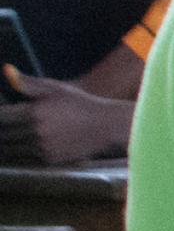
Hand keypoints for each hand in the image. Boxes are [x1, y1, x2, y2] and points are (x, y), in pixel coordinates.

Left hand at [2, 68, 133, 164]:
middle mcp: (36, 131)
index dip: (0, 118)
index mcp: (33, 112)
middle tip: (7, 129)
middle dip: (4, 133)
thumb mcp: (55, 88)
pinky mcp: (50, 159)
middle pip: (5, 136)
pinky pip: (27, 158)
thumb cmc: (79, 102)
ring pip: (12, 150)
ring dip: (10, 145)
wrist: (106, 125)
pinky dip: (23, 154)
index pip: (2, 118)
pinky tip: (27, 147)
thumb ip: (27, 82)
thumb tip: (6, 70)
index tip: (3, 118)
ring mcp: (43, 147)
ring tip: (13, 139)